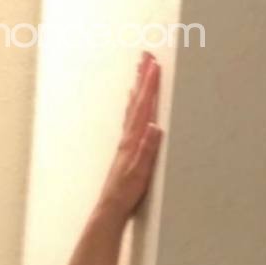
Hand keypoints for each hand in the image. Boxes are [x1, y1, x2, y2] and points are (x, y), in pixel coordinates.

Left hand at [97, 51, 163, 222]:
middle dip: (142, 78)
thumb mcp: (140, 173)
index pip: (144, 108)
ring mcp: (126, 143)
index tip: (154, 64)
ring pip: (133, 108)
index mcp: (133, 141)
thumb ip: (147, 150)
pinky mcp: (126, 150)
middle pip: (136, 102)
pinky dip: (133, 107)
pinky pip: (130, 120)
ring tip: (140, 71)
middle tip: (145, 55)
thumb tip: (154, 127)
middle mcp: (128, 138)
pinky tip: (133, 104)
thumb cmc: (126, 194)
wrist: (110, 208)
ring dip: (137, 88)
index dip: (150, 86)